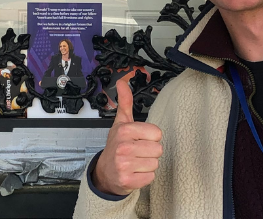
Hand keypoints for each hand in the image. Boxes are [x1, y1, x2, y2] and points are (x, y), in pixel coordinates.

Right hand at [92, 76, 162, 195]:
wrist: (105, 172)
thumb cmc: (115, 147)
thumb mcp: (120, 123)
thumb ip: (125, 102)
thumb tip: (123, 82)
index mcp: (124, 131)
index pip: (157, 133)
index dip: (150, 138)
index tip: (139, 140)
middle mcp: (123, 147)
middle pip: (158, 149)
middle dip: (150, 152)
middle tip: (137, 152)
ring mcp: (124, 165)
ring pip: (155, 164)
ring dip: (147, 165)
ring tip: (136, 162)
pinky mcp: (127, 181)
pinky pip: (150, 177)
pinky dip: (144, 177)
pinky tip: (134, 173)